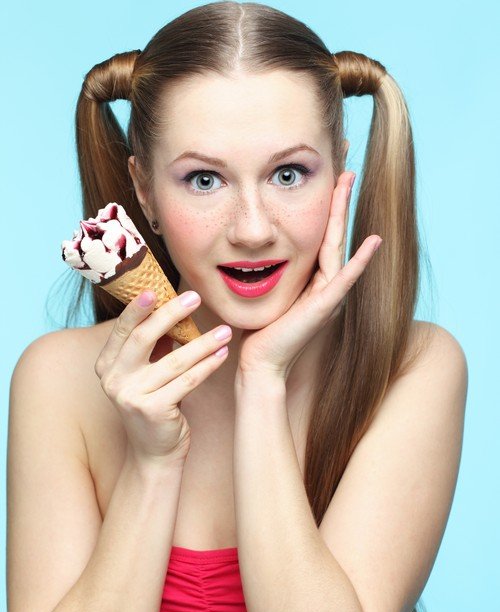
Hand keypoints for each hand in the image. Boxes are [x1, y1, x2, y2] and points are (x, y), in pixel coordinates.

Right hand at [94, 290, 231, 464]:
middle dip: (171, 314)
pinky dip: (207, 366)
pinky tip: (222, 354)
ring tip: (224, 331)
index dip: (139, 308)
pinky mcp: (153, 410)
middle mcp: (114, 380)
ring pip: (173, 361)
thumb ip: (151, 345)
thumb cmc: (155, 405)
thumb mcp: (145, 373)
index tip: (158, 288)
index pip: (124, 329)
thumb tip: (170, 305)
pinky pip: (186, 381)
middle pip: (144, 338)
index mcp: (107, 365)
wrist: (155, 452)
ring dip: (202, 343)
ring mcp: (131, 396)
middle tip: (196, 298)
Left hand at [236, 171, 381, 382]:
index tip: (328, 173)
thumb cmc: (261, 329)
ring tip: (348, 181)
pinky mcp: (326, 306)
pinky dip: (360, 260)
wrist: (261, 360)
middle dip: (338, 197)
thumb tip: (254, 246)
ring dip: (344, 213)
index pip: (320, 232)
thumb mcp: (267, 289)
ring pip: (338, 245)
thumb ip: (272, 269)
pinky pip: (345, 278)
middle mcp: (324, 281)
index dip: (326, 203)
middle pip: (334, 231)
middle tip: (345, 164)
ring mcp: (328, 293)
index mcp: (312, 276)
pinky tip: (373, 241)